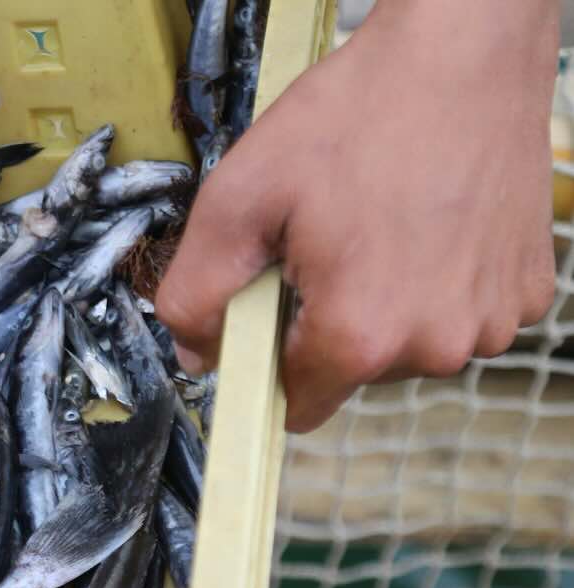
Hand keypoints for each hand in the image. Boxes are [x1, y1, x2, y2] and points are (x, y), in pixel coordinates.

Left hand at [157, 0, 558, 432]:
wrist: (463, 50)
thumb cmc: (356, 114)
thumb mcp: (238, 200)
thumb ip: (196, 295)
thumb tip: (193, 354)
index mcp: (359, 335)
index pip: (294, 405)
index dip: (269, 362)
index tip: (268, 315)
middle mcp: (434, 345)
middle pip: (350, 374)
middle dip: (326, 323)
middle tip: (324, 243)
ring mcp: (490, 321)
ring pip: (407, 346)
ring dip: (383, 304)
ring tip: (379, 225)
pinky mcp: (526, 292)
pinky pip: (459, 314)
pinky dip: (437, 283)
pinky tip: (428, 225)